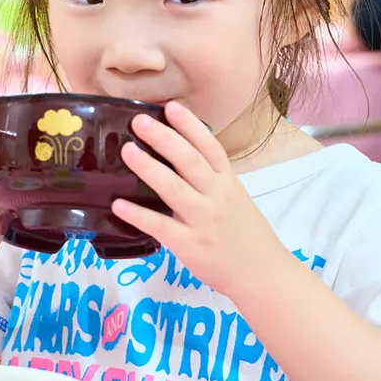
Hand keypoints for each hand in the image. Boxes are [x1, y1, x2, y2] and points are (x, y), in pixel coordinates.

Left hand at [111, 102, 287, 298]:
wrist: (261, 273)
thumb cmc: (244, 233)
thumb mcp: (235, 197)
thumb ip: (211, 178)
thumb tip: (178, 155)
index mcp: (227, 182)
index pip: (209, 147)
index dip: (190, 125)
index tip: (171, 107)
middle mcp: (216, 196)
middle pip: (190, 161)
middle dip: (165, 139)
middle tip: (141, 122)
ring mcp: (202, 220)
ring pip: (174, 188)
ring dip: (148, 168)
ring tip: (127, 151)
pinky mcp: (189, 245)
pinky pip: (160, 226)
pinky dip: (138, 215)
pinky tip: (118, 204)